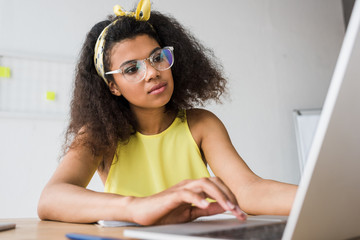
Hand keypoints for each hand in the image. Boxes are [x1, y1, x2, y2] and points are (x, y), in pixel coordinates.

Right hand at [127, 177, 246, 224]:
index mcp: (195, 188)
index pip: (218, 186)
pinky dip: (198, 198)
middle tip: (238, 211)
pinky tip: (205, 205)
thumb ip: (206, 210)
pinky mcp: (172, 195)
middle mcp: (190, 185)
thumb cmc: (164, 212)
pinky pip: (187, 194)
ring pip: (204, 184)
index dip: (230, 196)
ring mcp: (181, 188)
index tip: (239, 211)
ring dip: (218, 196)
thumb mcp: (190, 214)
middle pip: (214, 182)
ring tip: (228, 208)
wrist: (142, 213)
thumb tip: (222, 208)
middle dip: (229, 195)